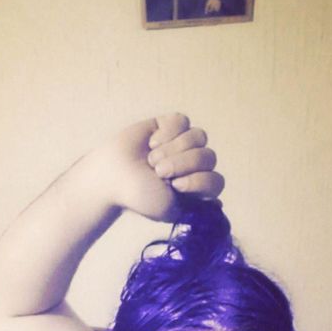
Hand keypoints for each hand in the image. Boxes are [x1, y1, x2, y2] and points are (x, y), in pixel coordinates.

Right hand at [96, 113, 223, 221]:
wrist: (112, 176)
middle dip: (181, 164)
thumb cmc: (139, 196)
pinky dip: (167, 132)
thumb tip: (218, 206)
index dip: (197, 181)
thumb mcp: (169, 209)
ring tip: (152, 158)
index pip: (216, 181)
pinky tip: (152, 142)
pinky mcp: (171, 125)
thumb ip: (196, 209)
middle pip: (208, 157)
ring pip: (198, 137)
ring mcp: (185, 144)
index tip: (174, 186)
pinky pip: (182, 121)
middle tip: (157, 172)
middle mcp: (194, 166)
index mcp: (197, 188)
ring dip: (172, 148)